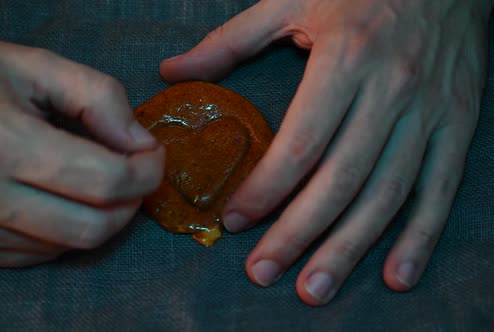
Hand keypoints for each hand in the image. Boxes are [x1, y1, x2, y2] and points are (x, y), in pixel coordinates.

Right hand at [0, 25, 164, 266]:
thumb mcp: (35, 65)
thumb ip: (99, 96)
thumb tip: (140, 142)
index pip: (104, 181)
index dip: (147, 172)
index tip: (153, 154)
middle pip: (94, 227)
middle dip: (132, 203)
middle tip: (135, 173)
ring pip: (70, 245)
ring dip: (99, 215)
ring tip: (92, 178)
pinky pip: (39, 254)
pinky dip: (64, 228)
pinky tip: (56, 195)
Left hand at [160, 0, 491, 304]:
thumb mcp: (290, 0)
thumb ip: (230, 42)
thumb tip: (173, 71)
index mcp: (344, 60)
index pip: (300, 143)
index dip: (265, 189)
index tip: (233, 221)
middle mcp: (390, 91)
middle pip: (339, 180)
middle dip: (297, 233)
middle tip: (263, 272)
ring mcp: (429, 112)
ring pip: (386, 194)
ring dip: (349, 249)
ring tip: (314, 288)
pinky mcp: (459, 123)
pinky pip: (440, 188)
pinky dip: (420, 236)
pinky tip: (395, 275)